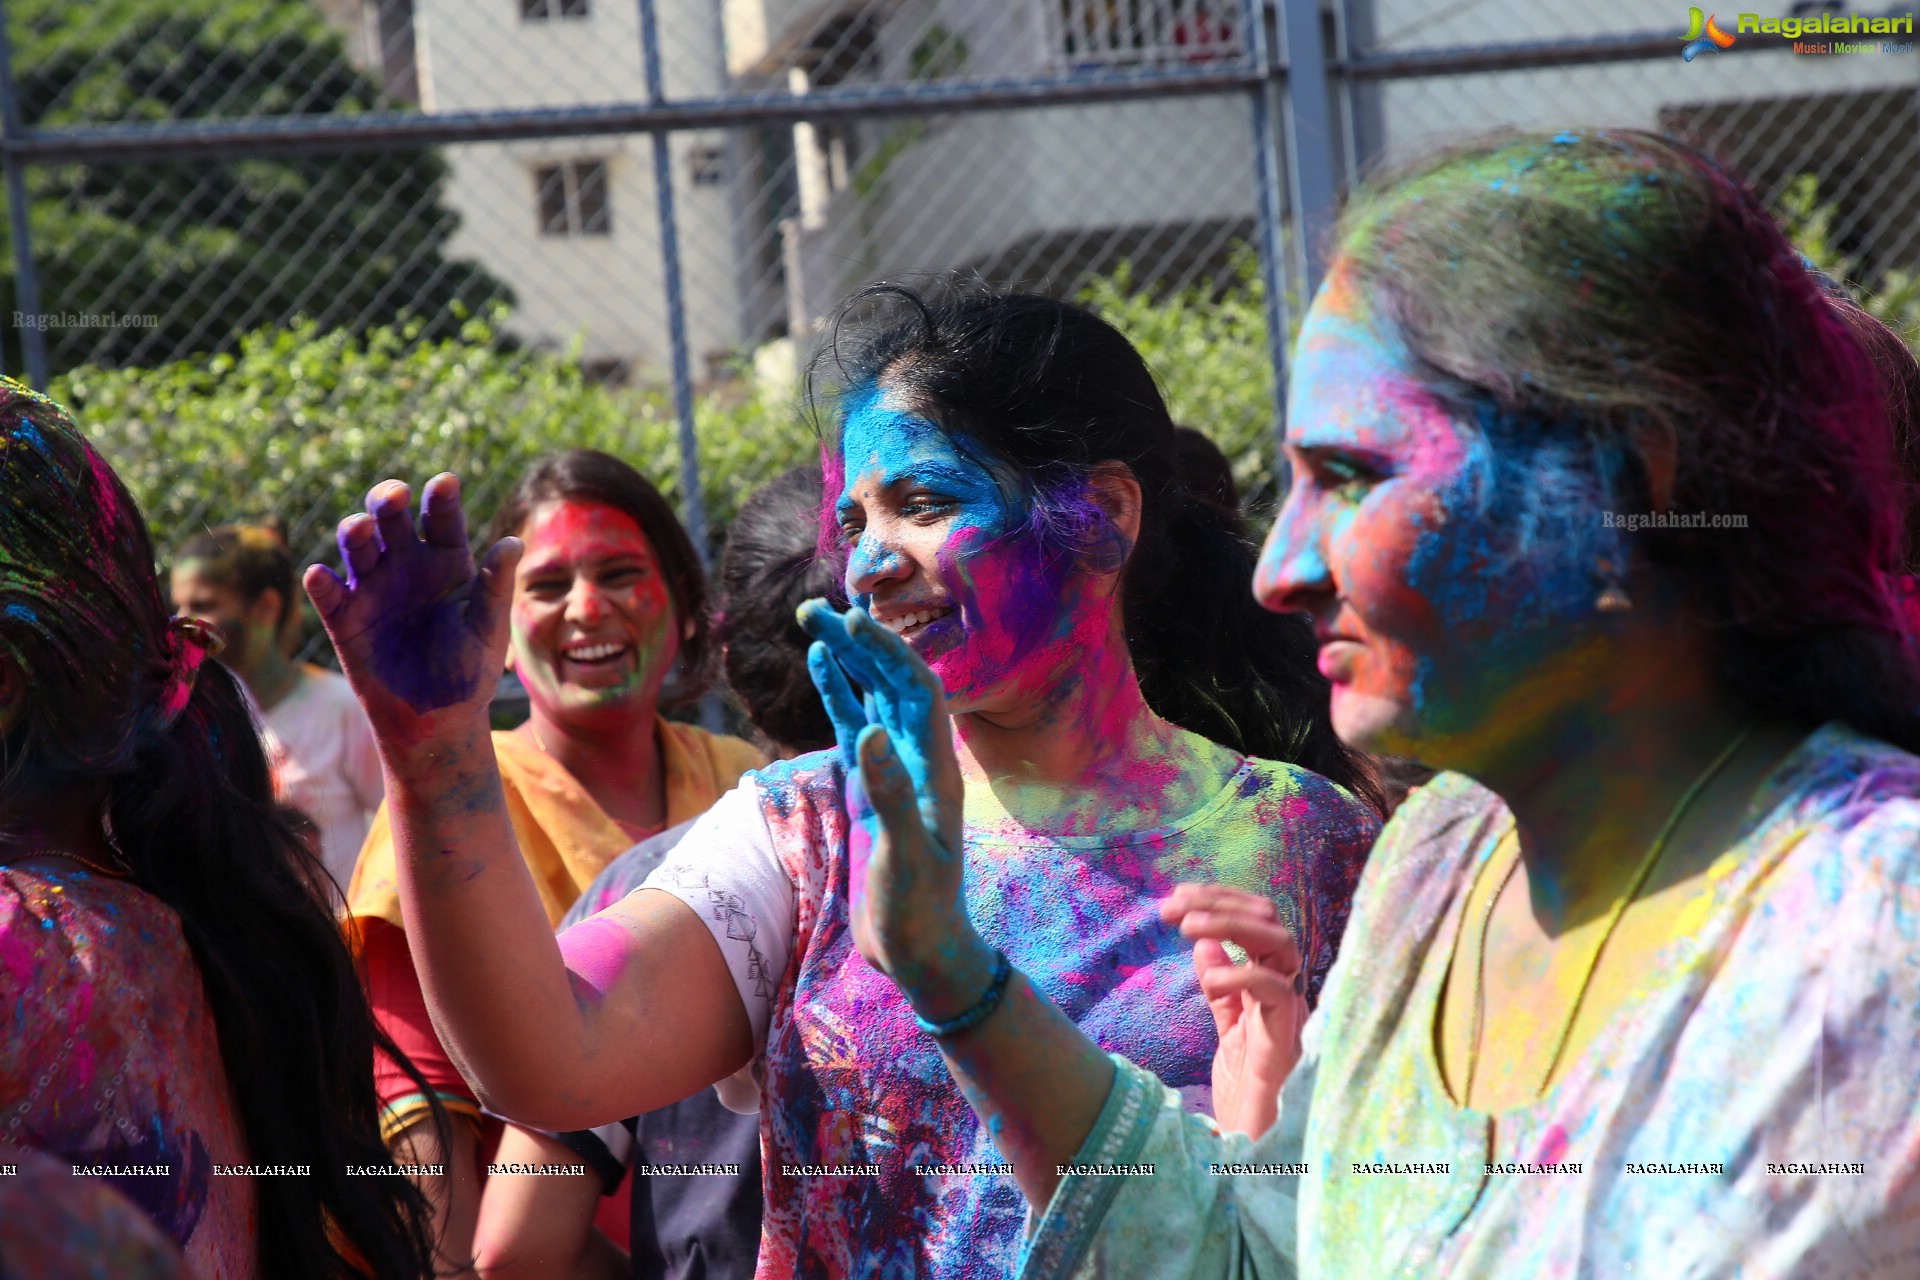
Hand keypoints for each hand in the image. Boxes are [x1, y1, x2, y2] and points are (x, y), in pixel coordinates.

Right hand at [304, 475, 522, 733]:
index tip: (444, 483)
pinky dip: (321, 582)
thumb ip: (496, 587)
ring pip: (358, 545)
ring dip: (355, 531)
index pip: (443, 519)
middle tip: (392, 497)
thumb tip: (515, 542)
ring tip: (360, 529)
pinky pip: (328, 593)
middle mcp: (407, 563)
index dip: (441, 498)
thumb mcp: (488, 629)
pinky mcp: (344, 616)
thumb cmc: (469, 670)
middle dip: (388, 500)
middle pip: (392, 518)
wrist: (436, 719)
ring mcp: (373, 586)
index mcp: (448, 560)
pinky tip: (320, 576)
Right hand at [798, 600, 992, 1017]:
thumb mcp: (905, 856)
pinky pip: (854, 728)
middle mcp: (917, 762)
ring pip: (871, 699)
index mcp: (934, 771)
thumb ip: (889, 795)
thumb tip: (870, 734)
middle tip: (813, 608)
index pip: (915, 692)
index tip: (852, 621)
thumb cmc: (920, 912)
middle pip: (891, 684)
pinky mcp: (870, 790)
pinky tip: (823, 666)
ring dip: (847, 660)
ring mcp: (893, 773)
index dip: (887, 653)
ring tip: (813, 621)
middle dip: (859, 643)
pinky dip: (838, 695)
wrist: (921, 953)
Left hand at [1161, 883, 1306, 1138]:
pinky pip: (1276, 990)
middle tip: (1173, 906)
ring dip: (1231, 924)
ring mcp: (1290, 1010)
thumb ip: (1222, 989)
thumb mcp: (1228, 1028)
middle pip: (1269, 920)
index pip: (1255, 919)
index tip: (1177, 897)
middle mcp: (1286, 988)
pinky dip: (1241, 975)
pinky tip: (1209, 982)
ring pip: (1280, 942)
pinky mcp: (1286, 1037)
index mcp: (1269, 982)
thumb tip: (1206, 946)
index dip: (1219, 900)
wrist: (1258, 1142)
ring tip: (1188, 926)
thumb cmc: (1248, 1089)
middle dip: (1220, 902)